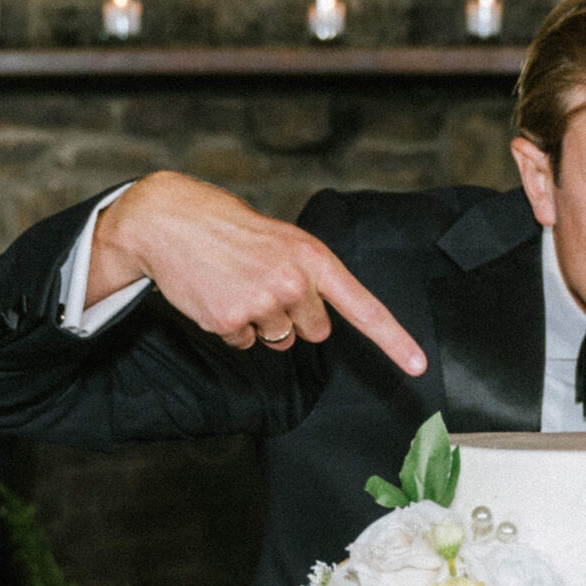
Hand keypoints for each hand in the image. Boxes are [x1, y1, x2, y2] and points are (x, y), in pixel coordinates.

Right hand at [91, 172, 426, 374]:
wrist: (168, 220)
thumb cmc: (227, 227)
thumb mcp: (281, 239)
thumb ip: (307, 275)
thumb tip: (319, 319)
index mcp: (312, 257)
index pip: (363, 308)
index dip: (394, 341)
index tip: (417, 366)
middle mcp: (293, 282)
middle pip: (314, 330)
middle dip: (293, 316)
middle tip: (261, 281)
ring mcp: (262, 303)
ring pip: (278, 339)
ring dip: (260, 321)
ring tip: (235, 283)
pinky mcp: (230, 321)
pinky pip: (244, 342)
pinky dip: (231, 326)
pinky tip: (216, 294)